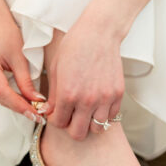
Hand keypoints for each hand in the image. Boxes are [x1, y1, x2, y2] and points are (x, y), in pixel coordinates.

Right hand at [0, 15, 44, 121]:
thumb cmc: (8, 35)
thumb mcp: (20, 57)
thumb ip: (26, 81)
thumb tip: (37, 102)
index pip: (2, 92)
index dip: (19, 105)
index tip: (35, 114)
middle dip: (19, 107)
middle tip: (38, 115)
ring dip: (15, 104)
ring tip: (33, 110)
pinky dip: (9, 97)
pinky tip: (22, 101)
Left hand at [41, 15, 124, 140]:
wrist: (98, 33)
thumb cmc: (73, 47)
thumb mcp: (56, 69)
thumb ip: (53, 95)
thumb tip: (48, 112)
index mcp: (68, 94)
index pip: (59, 123)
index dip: (55, 119)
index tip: (57, 112)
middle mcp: (87, 100)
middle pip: (78, 133)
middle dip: (71, 126)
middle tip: (70, 115)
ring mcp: (105, 98)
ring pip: (96, 128)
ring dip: (88, 122)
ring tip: (84, 110)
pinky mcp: (118, 94)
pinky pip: (111, 117)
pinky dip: (103, 114)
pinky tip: (97, 103)